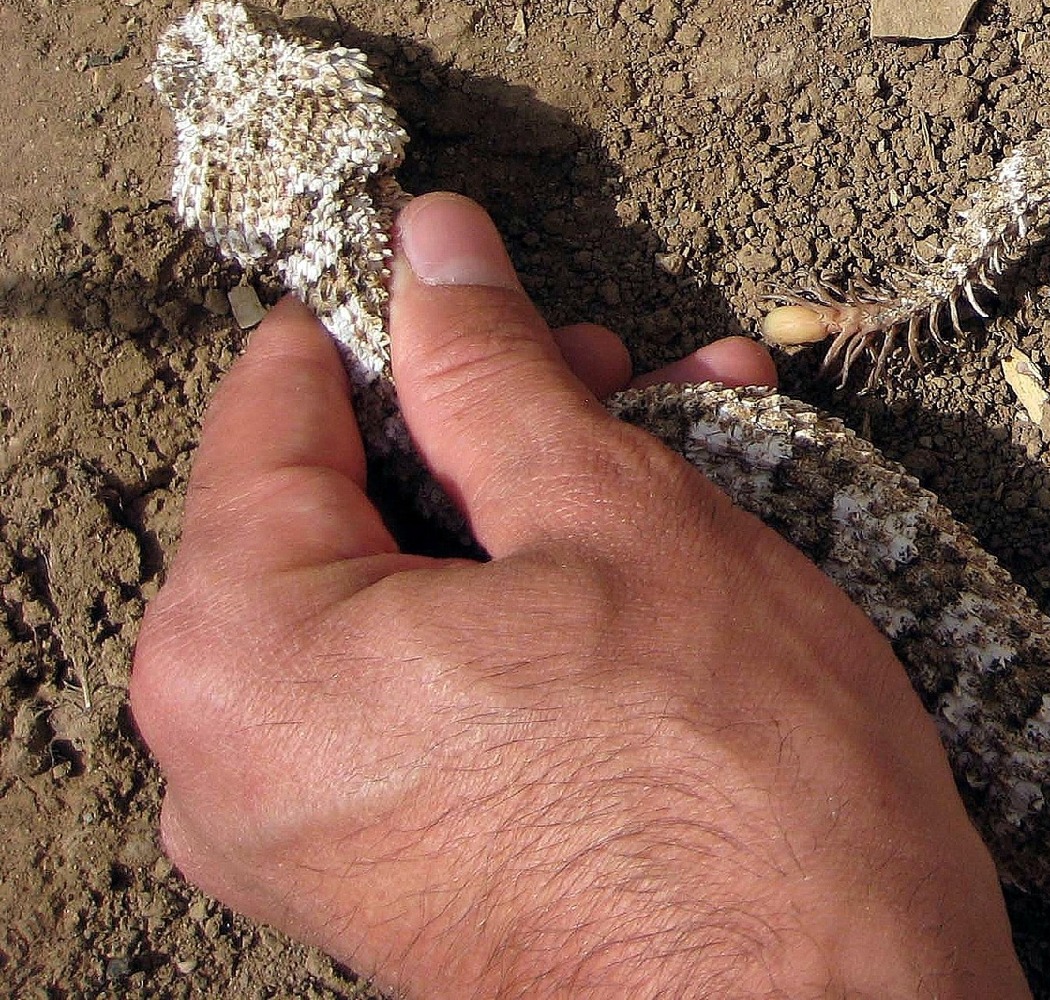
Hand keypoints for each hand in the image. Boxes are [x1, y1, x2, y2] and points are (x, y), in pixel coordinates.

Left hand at [130, 192, 1028, 999]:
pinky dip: (540, 608)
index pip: (275, 407)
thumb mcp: (615, 513)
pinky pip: (441, 687)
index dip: (400, 319)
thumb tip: (429, 254)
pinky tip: (672, 552)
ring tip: (690, 442)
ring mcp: (314, 833)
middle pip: (349, 504)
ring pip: (415, 591)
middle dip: (503, 417)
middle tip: (628, 370)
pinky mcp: (398, 874)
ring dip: (549, 503)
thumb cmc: (735, 787)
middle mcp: (236, 759)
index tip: (494, 276)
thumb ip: (493, 370)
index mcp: (244, 654)